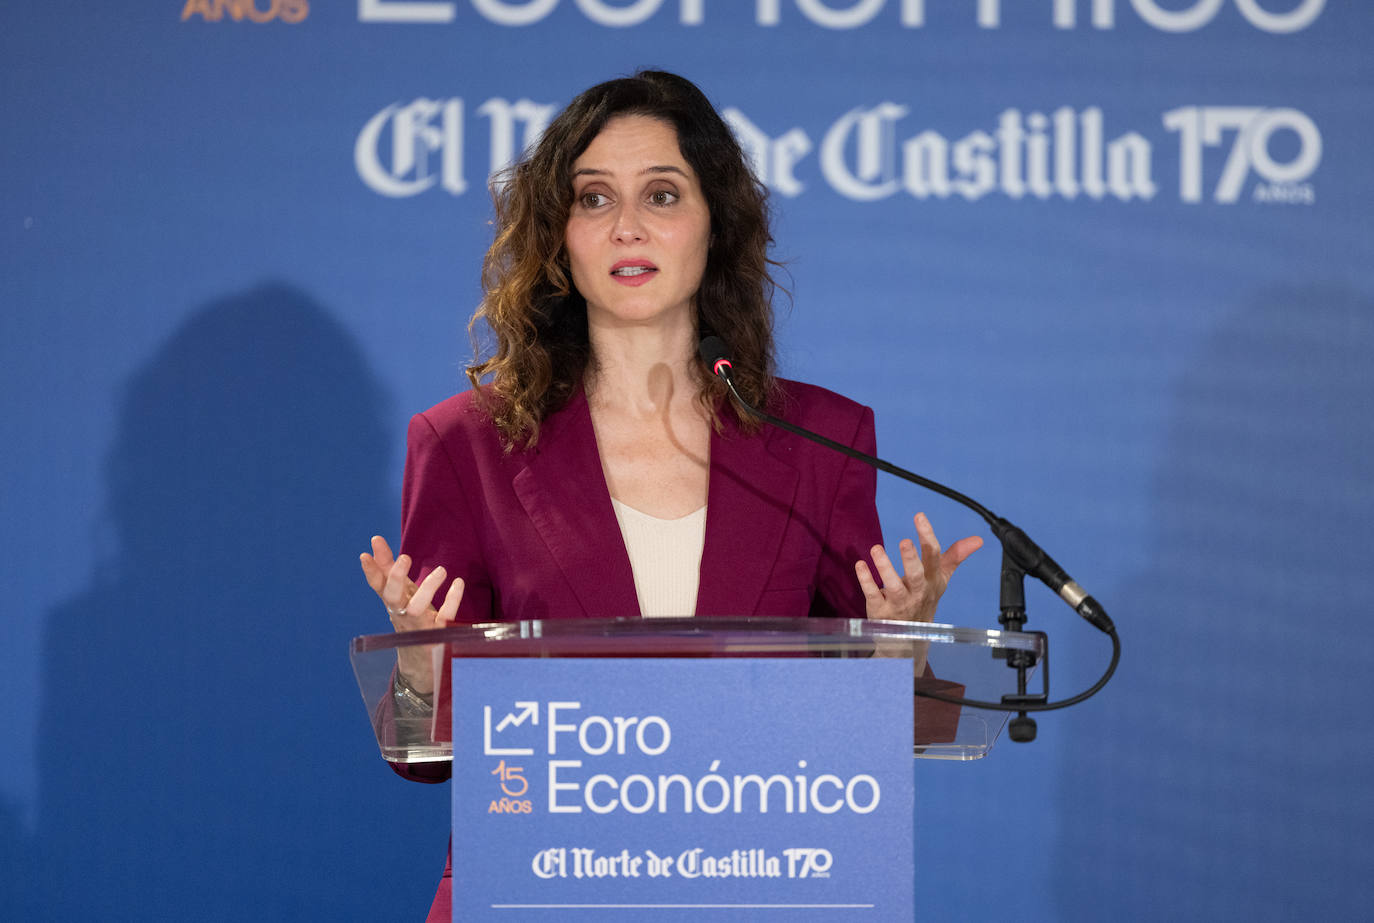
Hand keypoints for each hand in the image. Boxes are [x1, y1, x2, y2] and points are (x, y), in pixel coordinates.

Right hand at [360, 535, 464, 630]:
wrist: (420, 659)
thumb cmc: (411, 618)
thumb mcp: (400, 592)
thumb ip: (388, 568)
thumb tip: (375, 541)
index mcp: (392, 603)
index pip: (378, 586)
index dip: (371, 571)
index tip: (365, 555)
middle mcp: (402, 615)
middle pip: (392, 597)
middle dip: (395, 577)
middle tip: (405, 557)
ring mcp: (419, 626)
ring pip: (417, 609)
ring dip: (427, 588)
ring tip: (441, 569)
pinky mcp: (438, 634)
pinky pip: (445, 617)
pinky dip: (452, 600)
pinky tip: (458, 583)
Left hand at [855, 513, 982, 622]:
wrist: (910, 637)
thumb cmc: (925, 599)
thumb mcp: (941, 579)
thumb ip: (955, 556)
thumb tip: (978, 539)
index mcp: (932, 580)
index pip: (933, 557)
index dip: (927, 536)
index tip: (919, 516)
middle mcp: (917, 591)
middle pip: (916, 575)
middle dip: (911, 559)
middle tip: (904, 541)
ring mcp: (899, 603)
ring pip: (892, 586)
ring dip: (884, 567)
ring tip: (876, 548)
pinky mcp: (880, 611)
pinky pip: (873, 595)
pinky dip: (866, 580)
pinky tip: (860, 564)